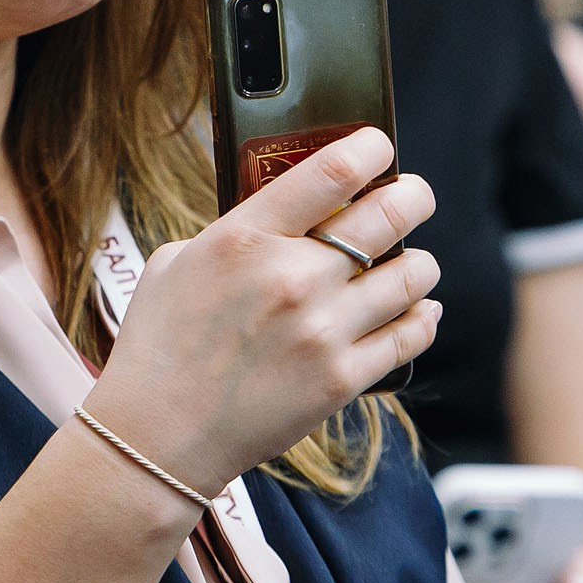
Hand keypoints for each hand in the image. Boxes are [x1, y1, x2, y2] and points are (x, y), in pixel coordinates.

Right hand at [84, 128, 442, 497]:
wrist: (157, 435)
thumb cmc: (158, 346)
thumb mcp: (175, 263)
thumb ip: (233, 231)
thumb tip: (282, 213)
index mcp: (245, 237)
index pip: (333, 171)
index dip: (371, 148)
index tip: (380, 146)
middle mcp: (292, 277)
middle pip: (390, 215)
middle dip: (414, 196)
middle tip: (414, 195)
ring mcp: (323, 330)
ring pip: (413, 275)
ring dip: (419, 263)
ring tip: (412, 262)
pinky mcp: (342, 379)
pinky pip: (411, 335)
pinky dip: (424, 317)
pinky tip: (420, 310)